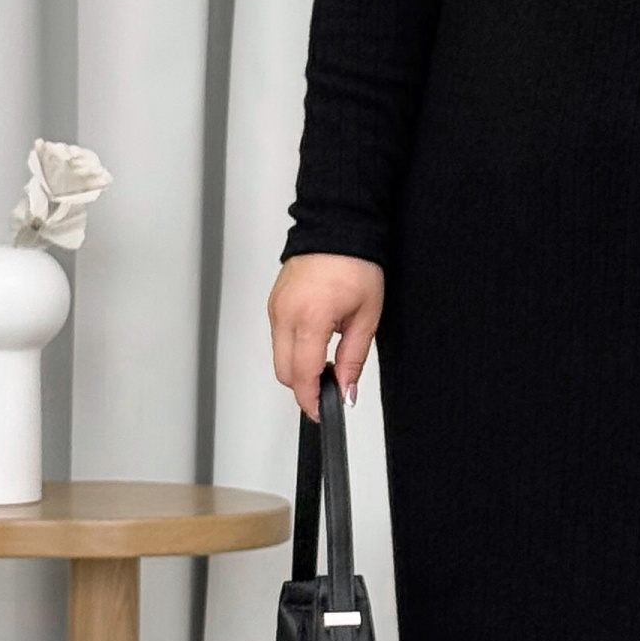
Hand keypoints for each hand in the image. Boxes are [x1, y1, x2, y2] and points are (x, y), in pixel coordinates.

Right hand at [268, 253, 385, 420]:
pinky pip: (278, 337)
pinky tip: (316, 341)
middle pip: (284, 372)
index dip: (312, 401)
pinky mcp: (274, 304)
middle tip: (331, 388)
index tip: (322, 413)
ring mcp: (275, 308)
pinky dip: (294, 349)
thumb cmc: (355, 264)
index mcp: (309, 318)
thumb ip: (353, 360)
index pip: (303, 376)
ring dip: (299, 368)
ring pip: (279, 357)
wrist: (338, 228)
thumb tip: (347, 392)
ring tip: (328, 361)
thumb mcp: (366, 317)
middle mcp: (285, 314)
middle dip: (305, 387)